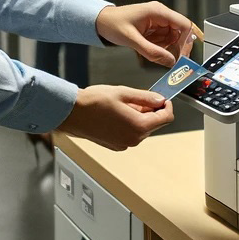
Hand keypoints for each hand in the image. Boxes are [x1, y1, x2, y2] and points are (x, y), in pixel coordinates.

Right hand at [57, 85, 173, 150]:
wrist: (71, 114)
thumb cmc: (93, 102)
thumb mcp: (123, 93)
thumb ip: (145, 97)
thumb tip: (160, 99)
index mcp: (139, 126)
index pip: (166, 118)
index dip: (167, 106)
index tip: (163, 98)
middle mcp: (134, 139)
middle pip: (154, 124)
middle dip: (151, 110)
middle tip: (138, 97)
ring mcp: (124, 144)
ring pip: (142, 129)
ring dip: (139, 116)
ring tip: (123, 104)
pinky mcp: (116, 145)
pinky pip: (130, 134)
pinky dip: (129, 123)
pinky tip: (117, 113)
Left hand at [96, 1, 193, 67]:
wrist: (100, 21)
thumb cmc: (112, 23)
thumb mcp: (132, 40)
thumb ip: (151, 51)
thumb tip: (170, 61)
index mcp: (158, 12)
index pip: (184, 25)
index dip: (187, 41)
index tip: (183, 55)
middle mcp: (160, 15)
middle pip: (180, 32)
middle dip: (177, 47)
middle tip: (171, 61)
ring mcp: (157, 21)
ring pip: (173, 38)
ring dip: (167, 48)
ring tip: (152, 52)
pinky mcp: (153, 28)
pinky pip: (164, 40)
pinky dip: (160, 47)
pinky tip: (148, 48)